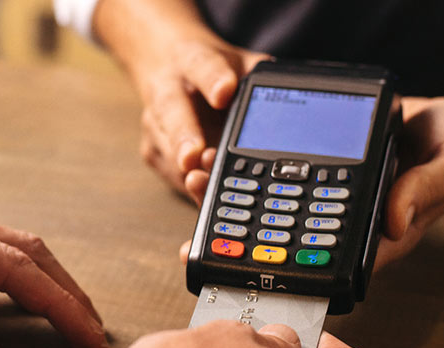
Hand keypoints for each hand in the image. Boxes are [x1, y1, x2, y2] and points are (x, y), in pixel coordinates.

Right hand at [95, 0, 268, 202]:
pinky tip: (200, 191)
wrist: (165, 66)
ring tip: (201, 180)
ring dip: (186, 168)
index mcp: (190, 60)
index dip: (213, 79)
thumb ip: (259, 72)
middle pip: (172, 112)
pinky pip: (170, 173)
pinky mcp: (153, 150)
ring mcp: (155, 123)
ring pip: (167, 148)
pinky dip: (186, 184)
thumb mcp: (236, 60)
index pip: (202, 66)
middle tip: (195, 156)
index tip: (225, 90)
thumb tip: (290, 90)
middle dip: (184, 136)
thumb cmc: (209, 70)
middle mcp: (166, 90)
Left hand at [171, 97, 443, 266]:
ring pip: (270, 214)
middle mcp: (344, 227)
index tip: (244, 265)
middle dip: (237, 235)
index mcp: (376, 237)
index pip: (327, 267)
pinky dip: (244, 176)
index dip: (283, 272)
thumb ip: (429, 190)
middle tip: (196, 214)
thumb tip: (393, 223)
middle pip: (284, 244)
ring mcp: (327, 204)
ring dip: (231, 202)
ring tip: (193, 178)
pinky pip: (275, 183)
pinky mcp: (316, 178)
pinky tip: (214, 162)